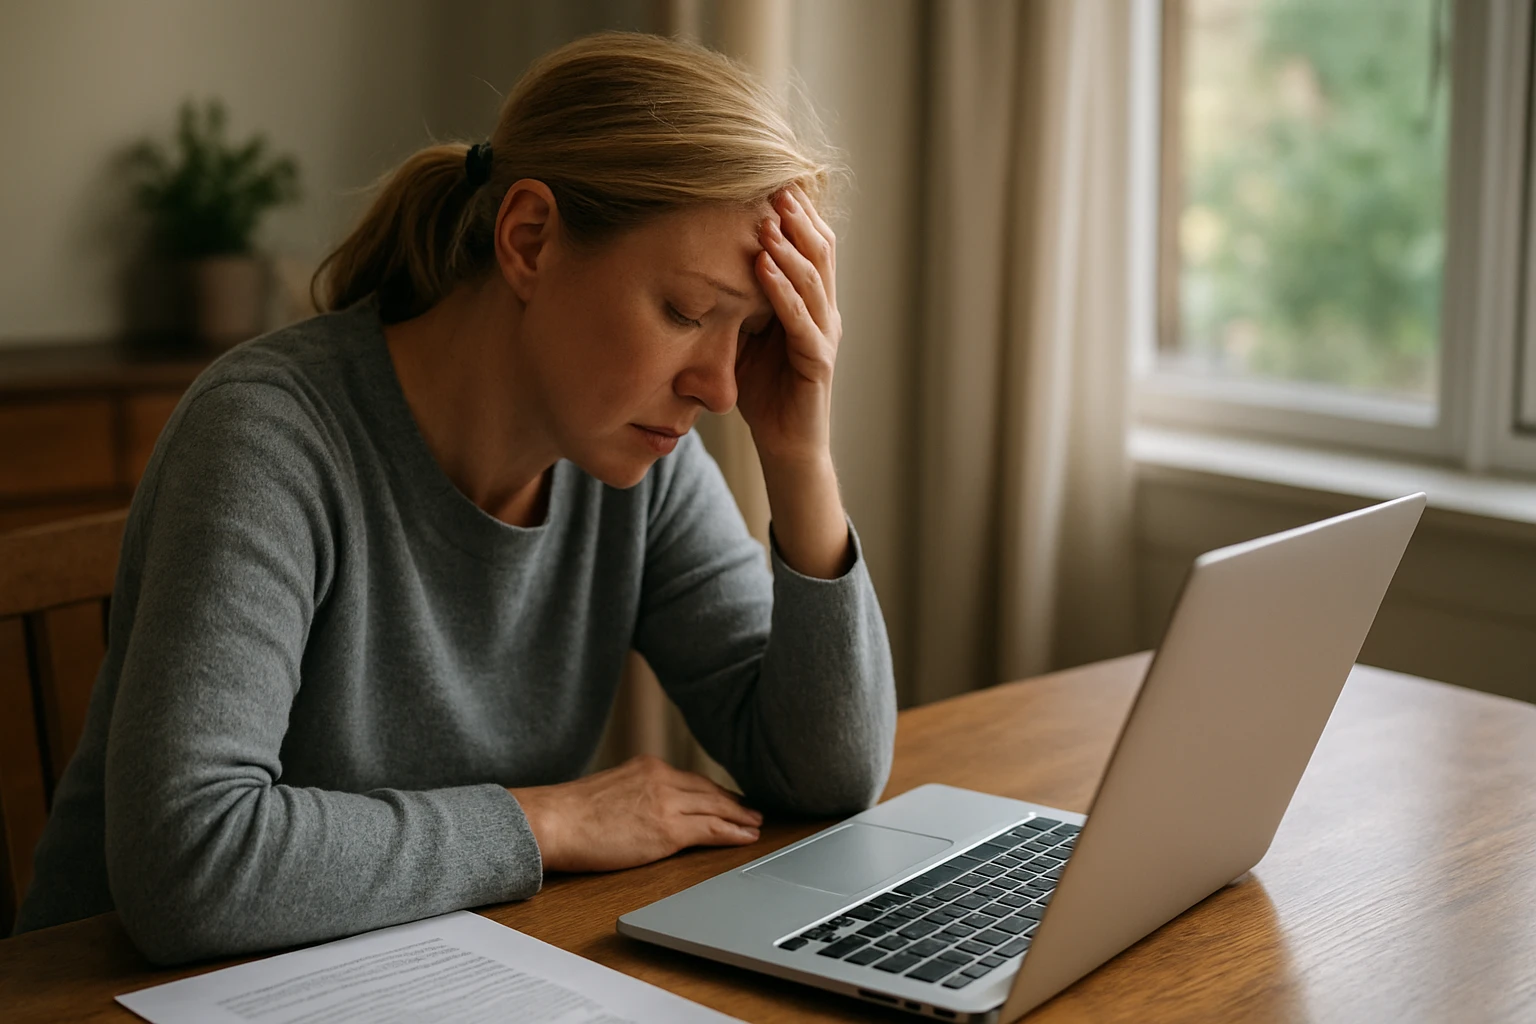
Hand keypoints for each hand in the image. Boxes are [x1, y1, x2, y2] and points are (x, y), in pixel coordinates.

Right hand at [508, 755, 762, 872]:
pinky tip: (746, 837)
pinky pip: (711, 830)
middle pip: (710, 791)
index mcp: (647, 766)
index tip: (728, 798)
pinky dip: (733, 833)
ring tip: (756, 825)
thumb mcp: (609, 789)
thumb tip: (643, 810)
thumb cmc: (569, 813)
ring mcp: (667, 803)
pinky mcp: (668, 830)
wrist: (554, 821)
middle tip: (752, 811)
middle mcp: (662, 778)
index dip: (714, 791)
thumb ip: (634, 793)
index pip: (691, 779)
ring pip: (716, 809)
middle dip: (734, 803)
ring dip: (740, 818)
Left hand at [736, 184, 840, 466]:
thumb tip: (705, 260)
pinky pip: (801, 320)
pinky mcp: (817, 362)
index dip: (797, 212)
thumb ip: (738, 301)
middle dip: (798, 216)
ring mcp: (824, 336)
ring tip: (768, 217)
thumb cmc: (764, 392)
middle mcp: (825, 313)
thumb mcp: (745, 336)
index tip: (770, 179)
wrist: (786, 447)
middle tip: (774, 183)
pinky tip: (763, 268)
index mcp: (811, 302)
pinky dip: (783, 291)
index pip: (812, 245)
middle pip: (821, 251)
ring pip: (814, 279)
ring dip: (790, 246)